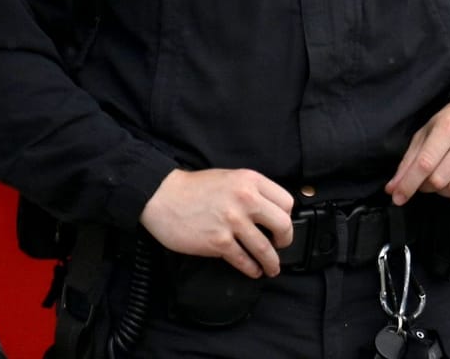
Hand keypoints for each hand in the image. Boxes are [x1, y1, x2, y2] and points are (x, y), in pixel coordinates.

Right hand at [139, 168, 295, 278]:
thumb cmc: (195, 188)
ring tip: (272, 268)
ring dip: (271, 262)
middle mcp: (246, 200)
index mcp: (251, 181)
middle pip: (283, 225)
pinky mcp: (218, 242)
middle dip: (286, 240)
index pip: (286, 202)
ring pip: (264, 248)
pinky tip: (253, 270)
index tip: (283, 225)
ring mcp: (232, 222)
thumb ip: (252, 191)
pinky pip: (243, 260)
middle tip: (282, 246)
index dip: (287, 216)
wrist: (162, 197)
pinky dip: (251, 268)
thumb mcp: (231, 178)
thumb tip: (271, 211)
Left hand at [385, 98, 449, 207]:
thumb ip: (410, 160)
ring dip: (445, 191)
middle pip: (439, 181)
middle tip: (429, 179)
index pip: (424, 165)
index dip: (408, 185)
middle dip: (428, 186)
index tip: (398, 197)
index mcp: (449, 127)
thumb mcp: (428, 131)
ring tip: (448, 178)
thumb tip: (394, 188)